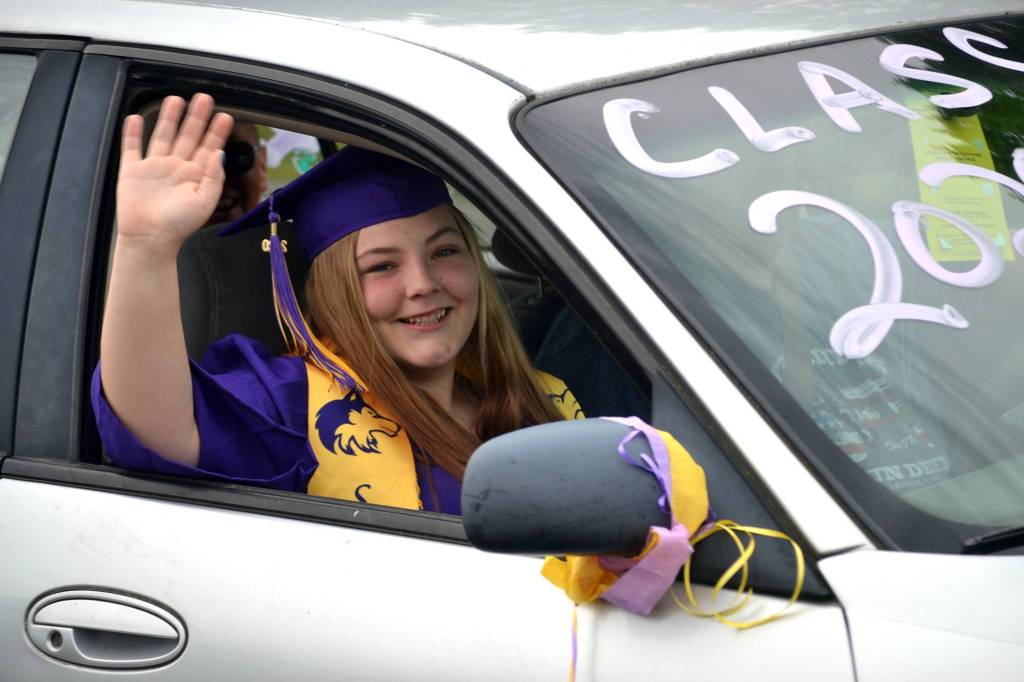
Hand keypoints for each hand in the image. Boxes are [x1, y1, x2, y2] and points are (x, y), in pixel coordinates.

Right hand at [116, 93, 232, 255]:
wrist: (150, 239)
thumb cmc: (179, 225)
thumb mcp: (204, 201)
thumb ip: (214, 177)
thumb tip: (220, 152)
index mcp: (195, 175)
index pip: (208, 147)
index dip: (217, 132)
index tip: (225, 116)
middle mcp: (176, 168)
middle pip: (188, 136)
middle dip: (196, 117)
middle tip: (204, 97)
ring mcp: (154, 168)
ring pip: (163, 136)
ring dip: (169, 118)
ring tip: (176, 99)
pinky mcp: (132, 171)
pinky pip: (132, 148)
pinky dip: (133, 133)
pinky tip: (136, 117)